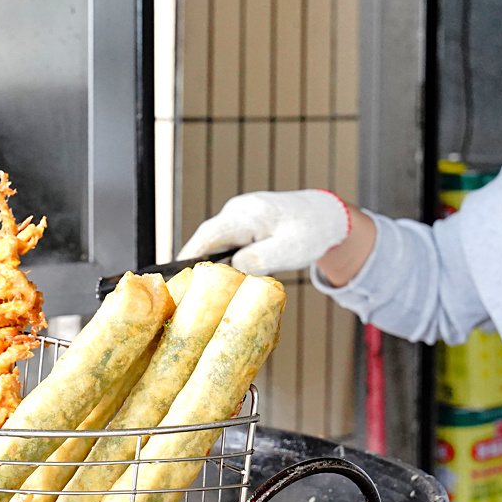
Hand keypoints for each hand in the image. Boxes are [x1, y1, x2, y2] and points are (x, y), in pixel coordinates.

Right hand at [176, 189, 351, 275]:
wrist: (326, 215)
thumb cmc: (311, 232)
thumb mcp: (290, 251)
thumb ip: (261, 259)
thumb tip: (233, 268)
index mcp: (248, 216)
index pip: (209, 236)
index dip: (190, 256)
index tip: (175, 276)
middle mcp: (238, 211)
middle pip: (208, 239)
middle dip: (197, 262)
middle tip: (188, 290)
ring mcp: (239, 214)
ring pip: (216, 240)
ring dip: (212, 261)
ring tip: (206, 287)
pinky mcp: (243, 222)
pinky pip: (226, 240)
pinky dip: (223, 256)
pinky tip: (228, 274)